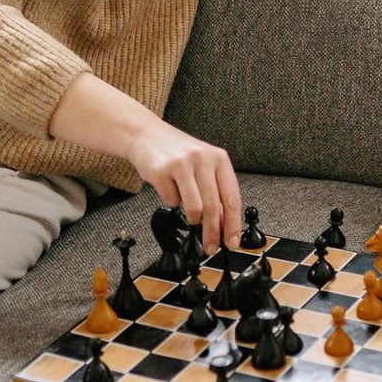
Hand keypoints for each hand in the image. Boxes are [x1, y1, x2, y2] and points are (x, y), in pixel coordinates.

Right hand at [125, 120, 240, 251]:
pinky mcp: (161, 171)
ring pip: (194, 208)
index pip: (232, 198)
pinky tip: (170, 190)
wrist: (148, 135)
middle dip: (212, 232)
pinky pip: (171, 202)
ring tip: (190, 215)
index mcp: (219, 158)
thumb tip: (223, 225)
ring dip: (192, 219)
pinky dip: (172, 202)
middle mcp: (202, 159)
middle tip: (210, 246)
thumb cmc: (179, 153)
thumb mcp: (205, 166)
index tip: (232, 241)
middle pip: (213, 207)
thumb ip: (216, 191)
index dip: (233, 224)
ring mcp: (181, 164)